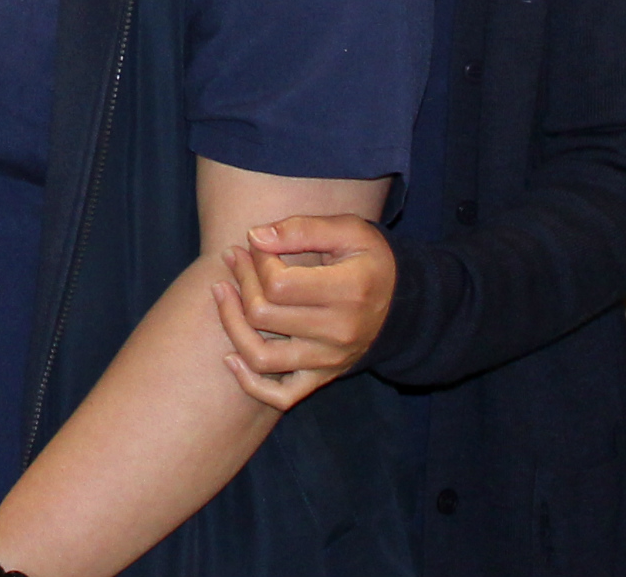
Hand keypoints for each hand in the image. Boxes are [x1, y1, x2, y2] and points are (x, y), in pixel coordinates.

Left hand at [213, 214, 394, 409]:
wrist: (404, 305)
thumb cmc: (371, 261)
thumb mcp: (348, 230)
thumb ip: (302, 229)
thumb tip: (256, 237)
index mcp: (348, 292)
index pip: (279, 285)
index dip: (257, 261)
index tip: (257, 244)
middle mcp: (338, 333)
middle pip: (263, 316)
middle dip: (240, 281)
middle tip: (234, 257)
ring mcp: (329, 360)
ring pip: (261, 357)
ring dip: (231, 324)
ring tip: (222, 292)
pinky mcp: (323, 377)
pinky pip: (280, 396)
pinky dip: (250, 383)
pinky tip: (231, 357)